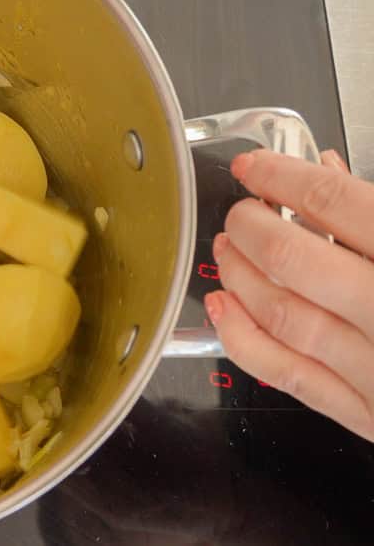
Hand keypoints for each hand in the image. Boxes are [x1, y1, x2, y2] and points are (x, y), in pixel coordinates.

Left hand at [208, 148, 373, 440]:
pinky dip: (243, 337)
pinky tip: (225, 306)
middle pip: (296, 261)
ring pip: (283, 315)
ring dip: (241, 275)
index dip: (285, 176)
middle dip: (252, 227)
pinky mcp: (370, 417)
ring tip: (229, 247)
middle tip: (241, 210)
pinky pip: (289, 375)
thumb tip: (326, 171)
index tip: (258, 167)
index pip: (339, 203)